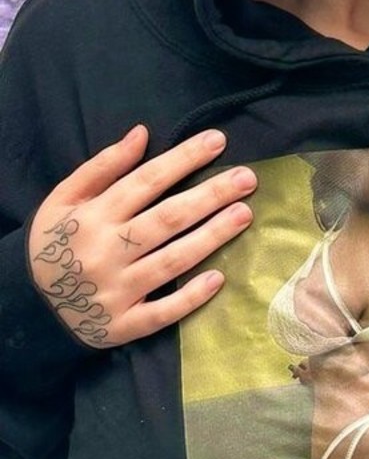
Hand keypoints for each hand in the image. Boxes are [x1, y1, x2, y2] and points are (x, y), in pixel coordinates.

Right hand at [28, 125, 256, 347]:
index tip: (218, 141)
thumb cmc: (55, 243)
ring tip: (245, 214)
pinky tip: (219, 279)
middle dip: (210, 196)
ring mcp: (117, 290)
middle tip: (247, 178)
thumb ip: (102, 167)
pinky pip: (162, 312)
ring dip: (211, 237)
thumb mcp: (64, 199)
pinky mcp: (124, 324)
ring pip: (171, 261)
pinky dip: (190, 297)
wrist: (30, 304)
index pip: (146, 181)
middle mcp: (107, 251)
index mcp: (93, 216)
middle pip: (167, 218)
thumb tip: (142, 133)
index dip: (183, 159)